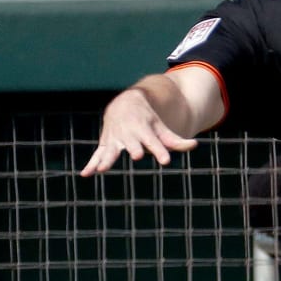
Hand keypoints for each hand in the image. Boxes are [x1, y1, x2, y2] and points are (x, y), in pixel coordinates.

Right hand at [79, 88, 198, 176]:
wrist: (124, 105)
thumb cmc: (147, 121)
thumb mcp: (161, 128)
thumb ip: (176, 140)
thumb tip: (195, 145)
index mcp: (144, 130)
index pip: (154, 142)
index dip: (160, 151)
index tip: (166, 160)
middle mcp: (128, 135)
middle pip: (132, 144)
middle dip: (134, 149)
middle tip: (137, 156)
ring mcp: (115, 140)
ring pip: (110, 151)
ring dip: (107, 159)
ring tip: (102, 169)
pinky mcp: (106, 145)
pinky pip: (97, 155)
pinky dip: (91, 164)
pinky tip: (85, 174)